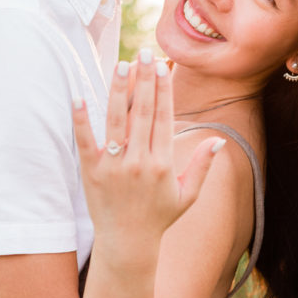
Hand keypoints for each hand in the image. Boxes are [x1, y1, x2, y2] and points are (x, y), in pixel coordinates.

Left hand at [73, 50, 224, 256]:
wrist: (127, 244)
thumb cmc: (159, 218)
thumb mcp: (187, 195)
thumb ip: (202, 166)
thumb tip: (219, 140)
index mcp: (163, 164)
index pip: (164, 117)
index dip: (163, 90)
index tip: (162, 67)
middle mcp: (140, 162)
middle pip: (142, 113)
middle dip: (144, 80)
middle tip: (144, 53)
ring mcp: (114, 167)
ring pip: (117, 121)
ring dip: (119, 91)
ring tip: (122, 64)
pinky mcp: (92, 172)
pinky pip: (85, 142)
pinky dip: (82, 120)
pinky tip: (78, 97)